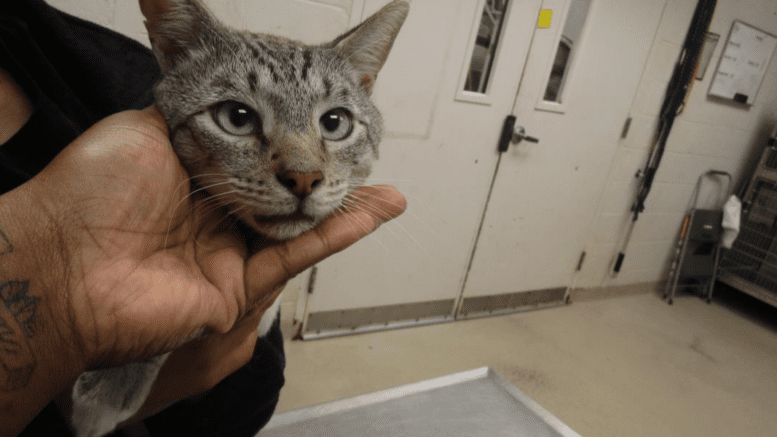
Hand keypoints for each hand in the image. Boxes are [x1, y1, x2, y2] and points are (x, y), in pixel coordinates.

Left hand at [27, 106, 405, 371]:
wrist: (61, 266)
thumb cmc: (86, 193)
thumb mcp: (146, 127)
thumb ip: (195, 117)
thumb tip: (221, 101)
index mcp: (190, 175)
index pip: (259, 155)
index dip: (293, 140)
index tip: (321, 121)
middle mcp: (210, 215)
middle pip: (284, 193)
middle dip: (325, 176)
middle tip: (361, 157)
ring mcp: (225, 254)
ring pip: (298, 227)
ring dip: (344, 207)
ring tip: (386, 191)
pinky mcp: (237, 290)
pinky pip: (294, 258)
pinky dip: (334, 236)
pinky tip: (368, 214)